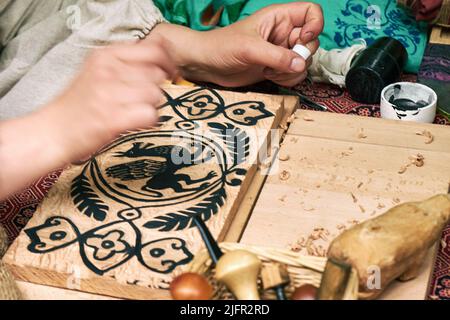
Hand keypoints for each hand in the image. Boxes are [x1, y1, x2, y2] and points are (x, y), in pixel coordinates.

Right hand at [40, 37, 175, 162]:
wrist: (53, 131)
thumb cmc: (79, 103)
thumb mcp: (98, 71)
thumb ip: (127, 63)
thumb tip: (163, 62)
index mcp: (106, 55)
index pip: (153, 50)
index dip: (167, 62)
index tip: (170, 73)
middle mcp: (108, 71)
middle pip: (156, 75)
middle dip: (155, 88)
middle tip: (141, 98)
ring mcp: (110, 95)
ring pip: (155, 95)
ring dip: (150, 105)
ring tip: (132, 111)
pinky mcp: (113, 119)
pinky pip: (150, 115)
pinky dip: (147, 121)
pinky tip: (134, 122)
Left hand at [151, 3, 322, 86]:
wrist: (205, 65)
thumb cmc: (221, 47)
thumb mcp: (249, 48)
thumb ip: (277, 56)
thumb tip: (301, 64)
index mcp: (278, 17)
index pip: (310, 12)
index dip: (314, 25)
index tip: (303, 39)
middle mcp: (282, 33)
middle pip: (312, 41)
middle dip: (301, 56)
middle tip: (282, 62)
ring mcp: (280, 51)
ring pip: (304, 61)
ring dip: (292, 71)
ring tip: (270, 71)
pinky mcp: (275, 68)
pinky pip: (294, 74)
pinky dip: (287, 79)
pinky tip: (269, 77)